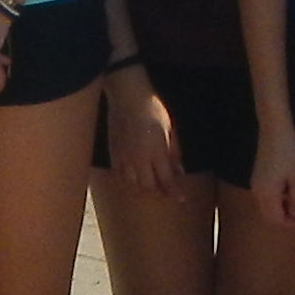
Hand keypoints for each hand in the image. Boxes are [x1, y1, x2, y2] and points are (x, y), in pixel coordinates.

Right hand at [104, 62, 184, 198]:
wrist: (127, 96)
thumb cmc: (153, 109)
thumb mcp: (170, 129)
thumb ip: (174, 153)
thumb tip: (179, 171)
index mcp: (156, 153)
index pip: (167, 181)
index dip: (175, 192)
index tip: (181, 198)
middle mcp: (139, 159)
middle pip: (149, 186)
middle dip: (159, 191)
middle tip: (167, 191)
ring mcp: (124, 157)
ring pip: (133, 182)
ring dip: (143, 185)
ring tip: (151, 182)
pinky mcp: (113, 152)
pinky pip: (119, 172)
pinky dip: (128, 177)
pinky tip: (133, 173)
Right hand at [250, 126, 294, 232]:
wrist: (275, 128)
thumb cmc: (289, 151)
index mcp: (266, 194)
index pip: (277, 220)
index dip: (292, 224)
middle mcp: (257, 191)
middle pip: (270, 215)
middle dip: (286, 219)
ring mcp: (255, 183)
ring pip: (267, 206)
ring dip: (282, 210)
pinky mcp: (258, 175)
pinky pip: (266, 196)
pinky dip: (277, 200)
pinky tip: (290, 193)